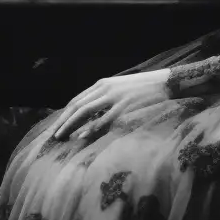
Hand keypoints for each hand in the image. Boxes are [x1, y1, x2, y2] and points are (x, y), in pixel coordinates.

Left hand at [49, 70, 170, 145]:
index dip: (66, 114)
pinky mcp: (124, 106)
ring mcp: (113, 97)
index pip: (77, 100)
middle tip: (55, 135)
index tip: (58, 126)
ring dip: (72, 125)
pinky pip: (104, 119)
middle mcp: (104, 89)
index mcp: (102, 84)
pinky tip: (83, 136)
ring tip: (63, 136)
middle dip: (64, 121)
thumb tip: (94, 116)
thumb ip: (106, 99)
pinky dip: (92, 128)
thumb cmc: (143, 90)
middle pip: (77, 106)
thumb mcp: (120, 91)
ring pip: (86, 111)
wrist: (163, 83)